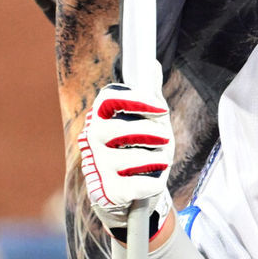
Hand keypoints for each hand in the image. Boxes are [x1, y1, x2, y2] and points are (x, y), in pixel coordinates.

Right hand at [78, 83, 173, 234]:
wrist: (128, 193)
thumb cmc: (139, 149)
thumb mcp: (147, 121)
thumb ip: (150, 96)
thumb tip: (153, 64)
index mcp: (101, 117)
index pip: (109, 98)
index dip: (137, 100)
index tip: (162, 108)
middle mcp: (92, 139)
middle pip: (118, 129)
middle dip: (150, 132)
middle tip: (166, 137)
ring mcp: (96, 167)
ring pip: (132, 158)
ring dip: (156, 159)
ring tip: (160, 161)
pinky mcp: (106, 192)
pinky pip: (138, 184)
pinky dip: (154, 183)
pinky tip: (152, 181)